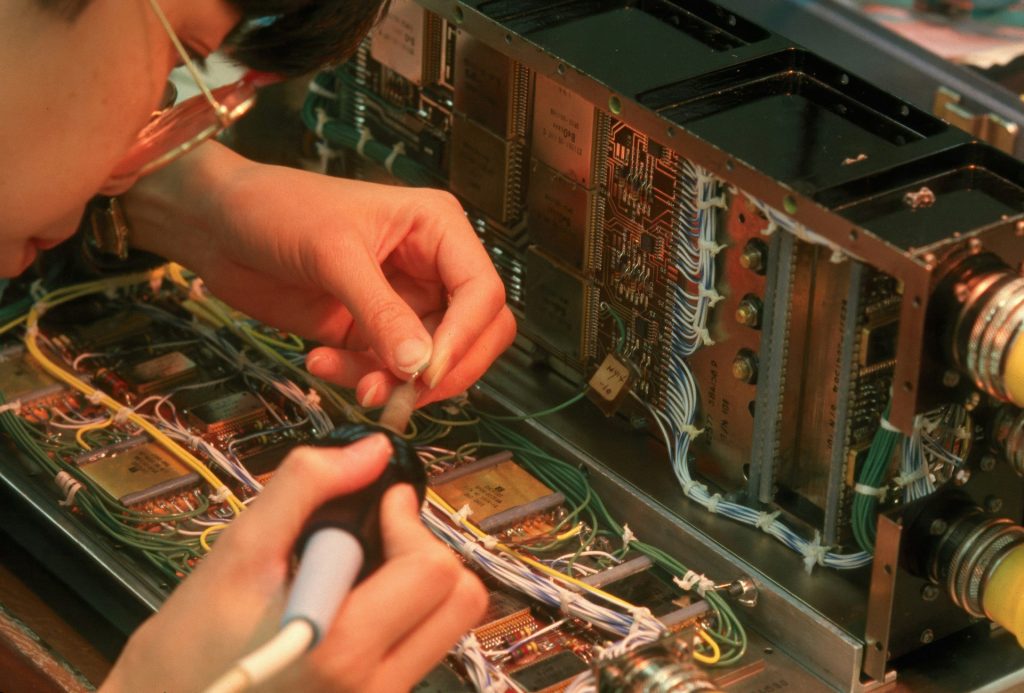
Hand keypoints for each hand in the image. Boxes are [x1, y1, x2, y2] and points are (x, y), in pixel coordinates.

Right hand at [102, 434, 486, 691]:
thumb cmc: (190, 643)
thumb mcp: (240, 551)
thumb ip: (307, 486)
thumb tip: (373, 450)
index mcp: (341, 649)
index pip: (432, 571)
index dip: (409, 519)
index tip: (379, 501)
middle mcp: (374, 687)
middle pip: (459, 598)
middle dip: (422, 549)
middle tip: (371, 536)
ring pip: (446, 624)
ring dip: (415, 583)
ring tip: (353, 573)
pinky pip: (421, 648)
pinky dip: (402, 614)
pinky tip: (349, 606)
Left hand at [124, 143, 515, 407]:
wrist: (218, 226)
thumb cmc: (277, 209)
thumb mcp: (334, 255)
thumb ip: (381, 312)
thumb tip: (420, 367)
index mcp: (437, 229)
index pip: (483, 293)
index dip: (465, 337)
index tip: (427, 371)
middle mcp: (430, 267)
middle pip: (476, 334)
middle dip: (442, 370)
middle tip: (402, 392)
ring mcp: (403, 302)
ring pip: (432, 362)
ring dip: (396, 382)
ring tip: (355, 384)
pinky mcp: (372, 331)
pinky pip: (389, 370)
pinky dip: (362, 377)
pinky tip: (322, 361)